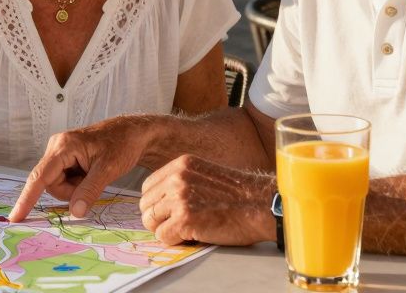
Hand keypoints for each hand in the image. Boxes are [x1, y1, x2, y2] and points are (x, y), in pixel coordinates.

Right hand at [9, 115, 155, 221]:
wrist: (134, 134)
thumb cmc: (122, 145)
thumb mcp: (108, 169)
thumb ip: (89, 190)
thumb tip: (75, 212)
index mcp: (63, 146)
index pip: (40, 177)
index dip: (27, 199)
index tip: (16, 217)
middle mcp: (57, 148)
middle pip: (50, 185)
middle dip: (70, 191)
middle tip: (93, 182)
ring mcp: (60, 154)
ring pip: (57, 185)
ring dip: (75, 188)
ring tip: (94, 175)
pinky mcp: (66, 159)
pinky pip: (64, 181)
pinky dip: (78, 184)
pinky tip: (91, 173)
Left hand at [138, 154, 274, 245]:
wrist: (260, 205)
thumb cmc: (238, 195)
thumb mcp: (206, 175)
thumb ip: (182, 181)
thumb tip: (160, 200)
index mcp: (181, 164)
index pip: (148, 187)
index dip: (156, 203)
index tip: (169, 212)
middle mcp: (177, 178)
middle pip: (145, 204)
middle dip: (158, 218)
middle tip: (177, 224)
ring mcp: (179, 198)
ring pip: (150, 221)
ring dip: (166, 229)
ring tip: (186, 229)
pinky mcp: (184, 219)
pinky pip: (163, 236)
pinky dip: (175, 240)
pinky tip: (193, 235)